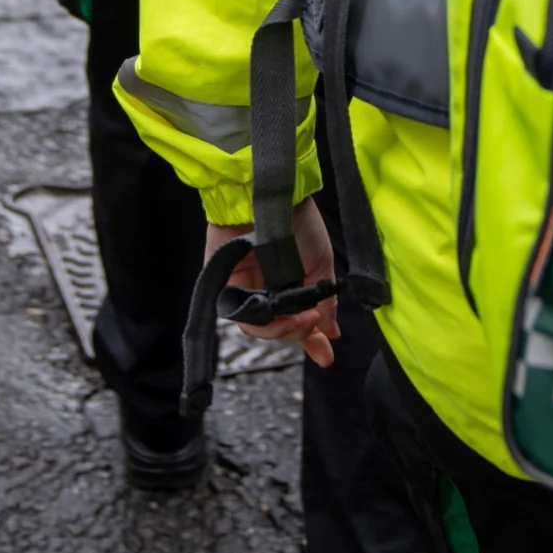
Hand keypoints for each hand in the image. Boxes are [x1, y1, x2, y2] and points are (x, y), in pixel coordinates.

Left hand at [205, 198, 340, 367]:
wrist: (271, 195)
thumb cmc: (299, 223)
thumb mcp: (322, 264)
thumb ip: (324, 302)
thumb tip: (331, 332)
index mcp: (288, 284)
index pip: (297, 321)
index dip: (310, 340)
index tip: (326, 356)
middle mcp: (264, 288)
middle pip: (276, 327)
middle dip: (297, 334)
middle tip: (313, 327)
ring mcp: (243, 287)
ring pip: (257, 325)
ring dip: (281, 330)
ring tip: (301, 320)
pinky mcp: (221, 283)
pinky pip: (236, 313)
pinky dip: (258, 320)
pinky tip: (278, 316)